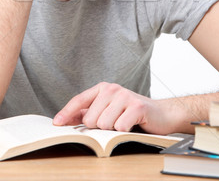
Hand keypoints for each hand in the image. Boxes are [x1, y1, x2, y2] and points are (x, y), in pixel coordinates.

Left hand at [53, 82, 174, 133]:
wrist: (161, 114)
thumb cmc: (132, 113)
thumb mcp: (108, 110)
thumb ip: (89, 112)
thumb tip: (66, 120)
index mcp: (103, 89)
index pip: (79, 100)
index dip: (66, 113)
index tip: (57, 123)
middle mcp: (112, 89)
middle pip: (90, 119)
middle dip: (99, 127)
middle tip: (113, 123)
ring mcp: (124, 96)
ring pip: (103, 124)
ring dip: (112, 130)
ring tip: (123, 123)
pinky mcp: (137, 106)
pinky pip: (119, 127)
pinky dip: (124, 131)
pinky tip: (132, 124)